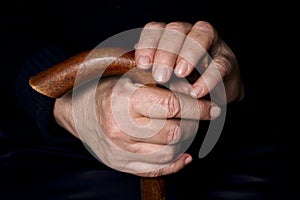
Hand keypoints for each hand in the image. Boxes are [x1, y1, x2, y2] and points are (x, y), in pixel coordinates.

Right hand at [53, 75, 220, 176]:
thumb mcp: (133, 76)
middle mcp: (120, 129)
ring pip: (169, 153)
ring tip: (186, 129)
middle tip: (196, 117)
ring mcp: (119, 151)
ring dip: (185, 142)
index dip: (197, 107)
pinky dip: (175, 163)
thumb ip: (163, 81)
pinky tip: (183, 153)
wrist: (80, 112)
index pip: (171, 106)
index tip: (213, 109)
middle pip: (174, 132)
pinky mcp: (120, 165)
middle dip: (193, 124)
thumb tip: (196, 92)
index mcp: (123, 100)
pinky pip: (156, 170)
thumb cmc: (110, 90)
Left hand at [135, 21, 243, 102]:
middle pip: (176, 30)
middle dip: (166, 52)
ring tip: (180, 74)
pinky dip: (209, 77)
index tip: (142, 64)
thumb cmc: (180, 85)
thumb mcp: (163, 78)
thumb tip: (134, 68)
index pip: (156, 30)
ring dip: (188, 54)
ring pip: (200, 35)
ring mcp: (211, 44)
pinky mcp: (227, 60)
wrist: (210, 97)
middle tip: (160, 75)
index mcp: (169, 37)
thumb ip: (151, 70)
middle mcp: (189, 34)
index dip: (148, 44)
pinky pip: (220, 63)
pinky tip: (197, 91)